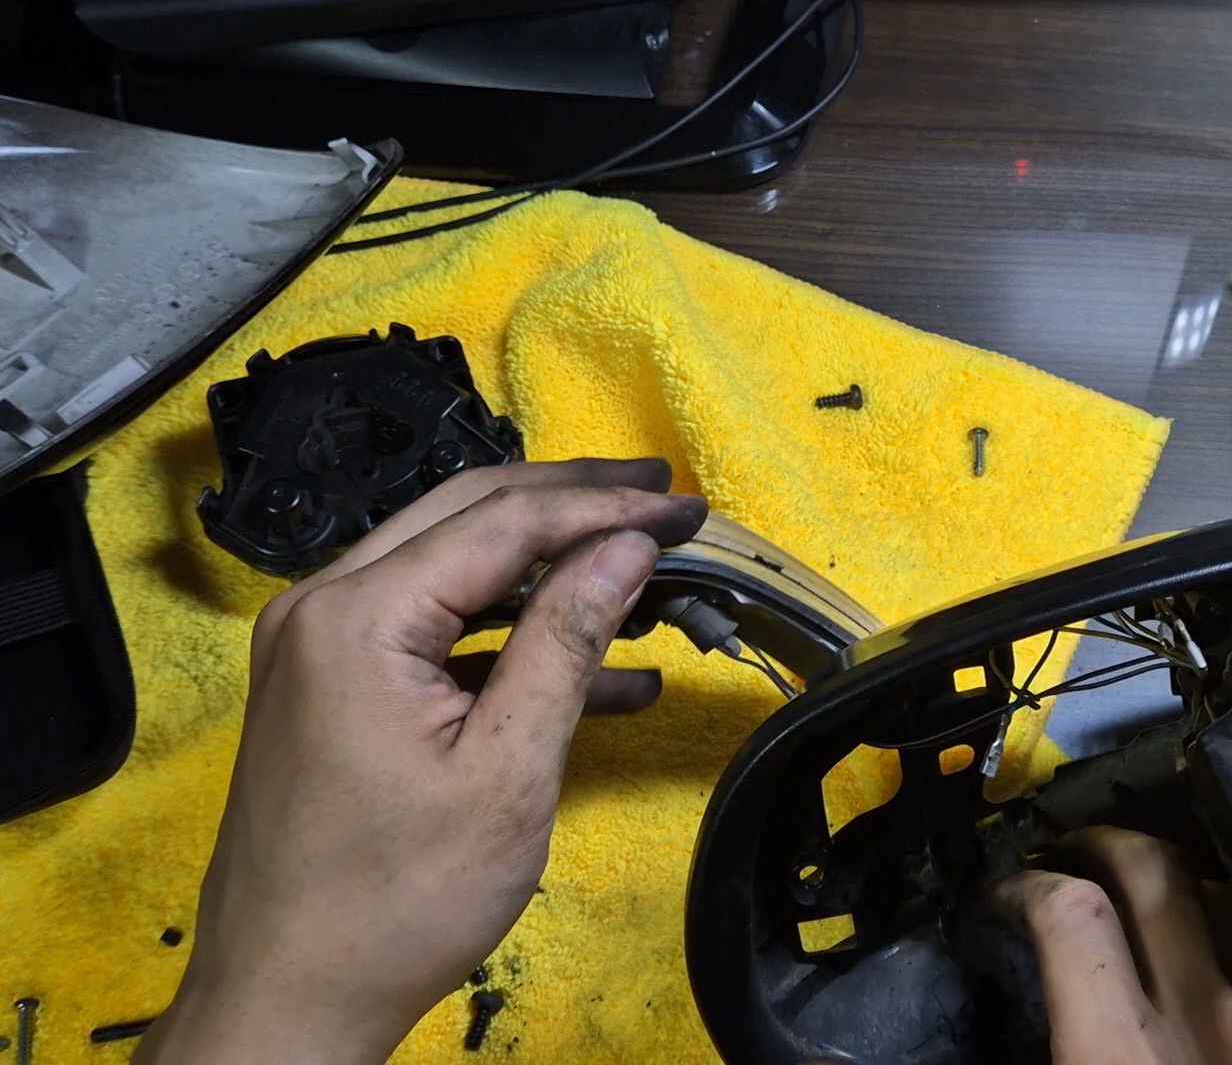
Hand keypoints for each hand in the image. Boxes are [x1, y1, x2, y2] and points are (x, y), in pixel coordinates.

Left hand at [135, 458, 707, 1064]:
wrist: (290, 998)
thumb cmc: (387, 906)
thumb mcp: (506, 769)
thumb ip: (567, 642)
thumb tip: (624, 550)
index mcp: (356, 619)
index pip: (502, 522)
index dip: (604, 508)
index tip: (679, 508)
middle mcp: (323, 611)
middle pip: (470, 517)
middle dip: (576, 503)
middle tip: (661, 495)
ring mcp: (321, 648)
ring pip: (455, 566)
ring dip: (550, 566)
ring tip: (641, 565)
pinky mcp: (334, 688)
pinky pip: (437, 631)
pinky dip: (514, 636)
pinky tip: (601, 670)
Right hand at [995, 827, 1231, 1064]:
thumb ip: (1063, 1031)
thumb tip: (1047, 965)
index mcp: (1120, 1058)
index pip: (1073, 917)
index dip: (1030, 887)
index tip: (1015, 889)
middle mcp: (1210, 1025)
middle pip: (1154, 872)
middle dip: (1102, 843)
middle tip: (1075, 851)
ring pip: (1223, 896)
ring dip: (1175, 881)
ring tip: (1145, 893)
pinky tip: (1220, 942)